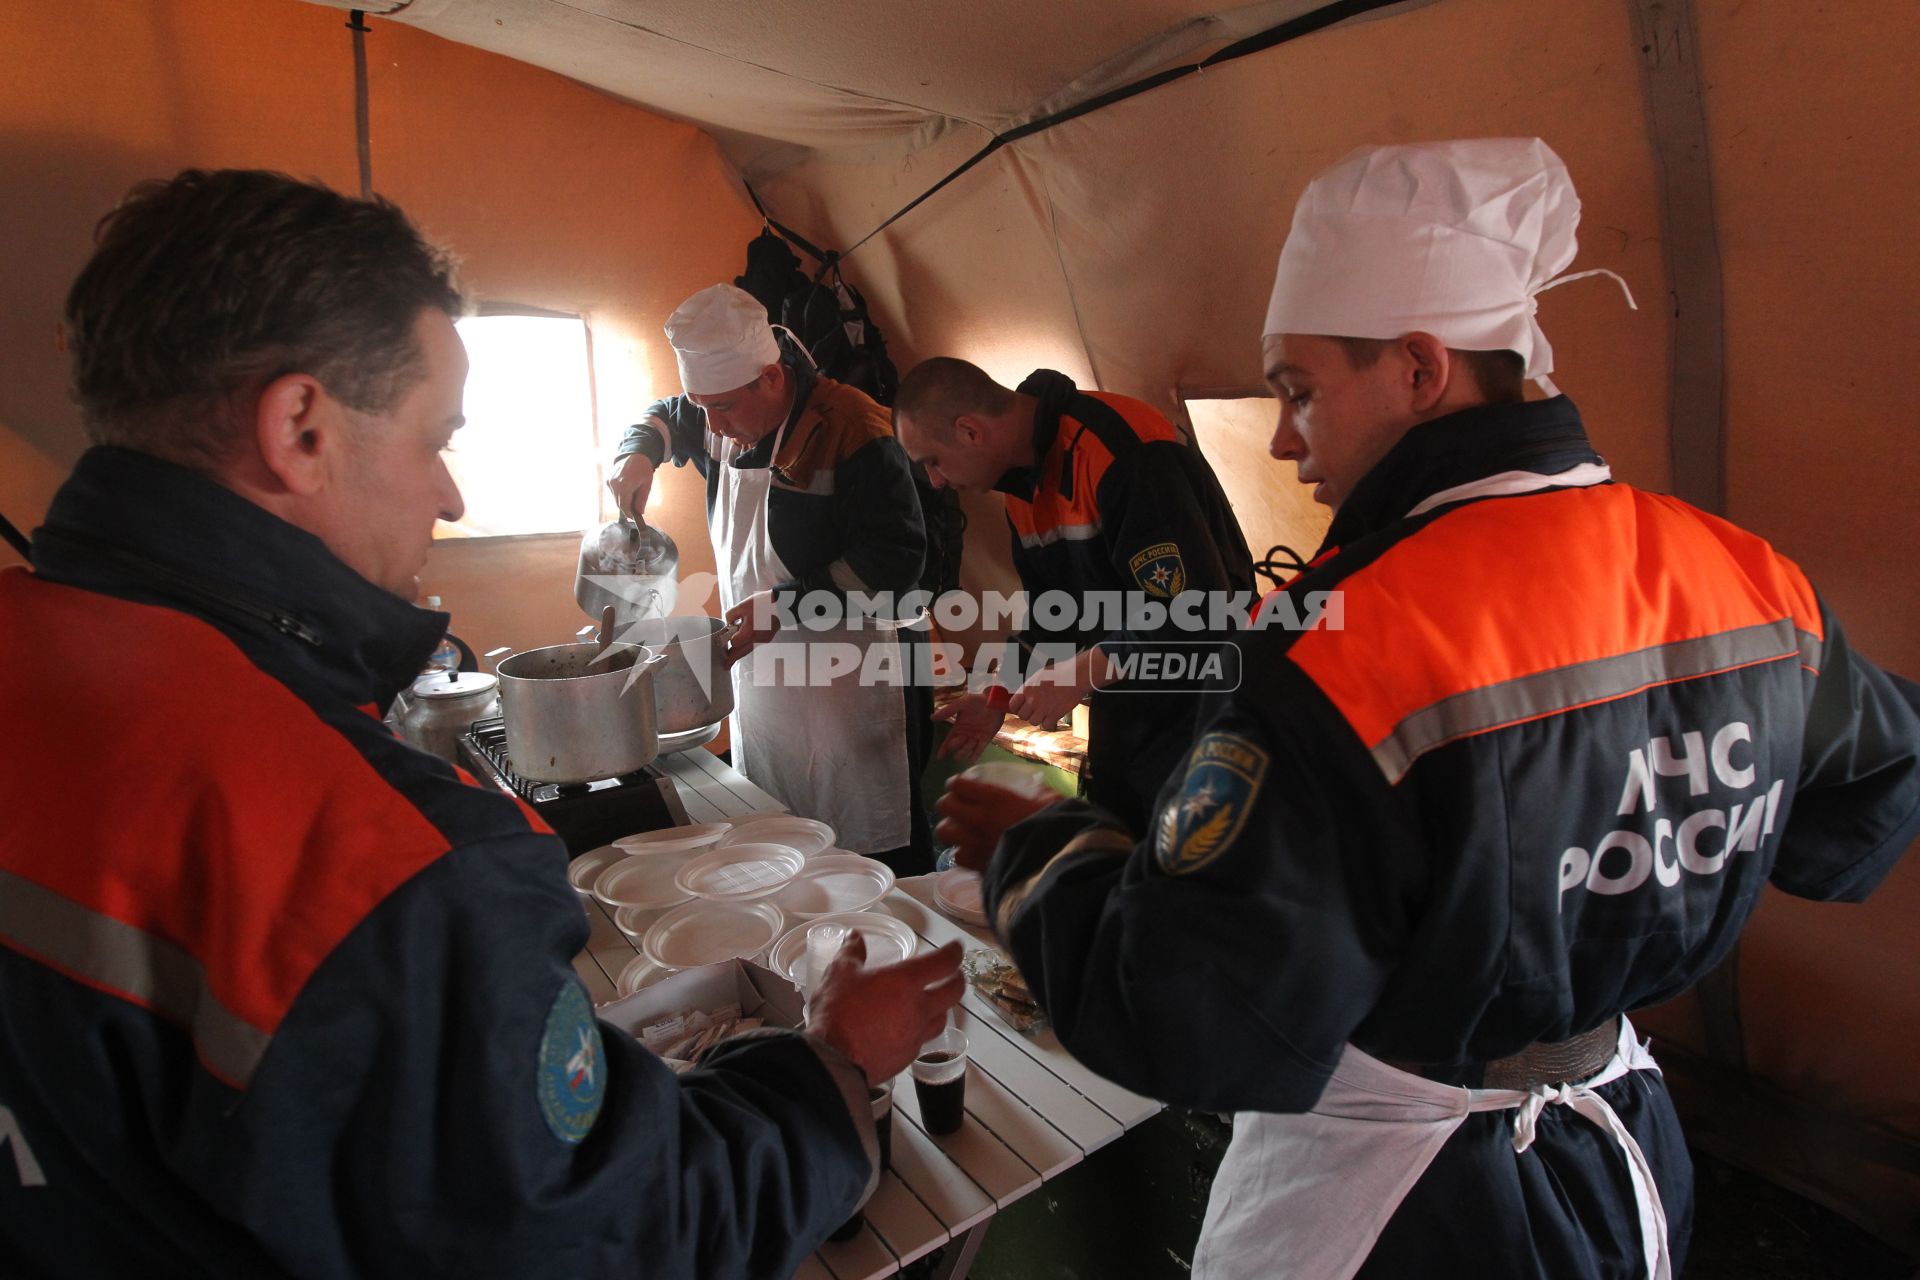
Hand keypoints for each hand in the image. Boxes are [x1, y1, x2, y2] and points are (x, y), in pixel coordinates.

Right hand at [607, 452, 656, 520]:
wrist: (635, 455)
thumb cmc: (643, 469)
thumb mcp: (647, 485)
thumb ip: (642, 500)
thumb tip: (639, 512)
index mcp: (624, 485)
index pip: (624, 506)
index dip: (629, 513)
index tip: (634, 516)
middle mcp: (614, 484)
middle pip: (619, 503)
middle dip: (627, 507)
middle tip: (635, 507)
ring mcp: (610, 482)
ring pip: (616, 498)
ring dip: (623, 500)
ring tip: (633, 493)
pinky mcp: (608, 480)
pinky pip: (614, 492)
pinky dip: (620, 494)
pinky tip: (628, 488)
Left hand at [722, 591, 780, 664]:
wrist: (781, 603)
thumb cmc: (764, 603)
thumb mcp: (742, 606)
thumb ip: (731, 615)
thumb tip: (729, 622)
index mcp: (749, 632)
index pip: (734, 643)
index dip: (728, 640)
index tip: (723, 639)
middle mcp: (757, 639)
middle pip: (742, 652)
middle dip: (733, 658)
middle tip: (727, 664)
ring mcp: (764, 639)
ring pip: (749, 649)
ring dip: (740, 651)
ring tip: (733, 655)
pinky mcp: (768, 637)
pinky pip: (755, 644)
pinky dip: (748, 645)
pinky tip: (744, 642)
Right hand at [808, 936, 964, 1082]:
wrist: (834, 1060)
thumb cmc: (838, 1014)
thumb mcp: (840, 973)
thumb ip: (851, 952)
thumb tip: (854, 938)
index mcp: (906, 981)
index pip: (944, 962)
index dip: (954, 952)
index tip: (956, 948)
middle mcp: (919, 1008)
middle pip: (954, 992)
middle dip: (957, 980)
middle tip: (953, 974)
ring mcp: (916, 1034)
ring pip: (943, 1018)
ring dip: (943, 1007)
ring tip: (935, 1002)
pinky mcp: (908, 1056)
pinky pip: (923, 1039)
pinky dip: (922, 1030)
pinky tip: (911, 1028)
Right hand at [932, 692, 1007, 762]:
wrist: (993, 701)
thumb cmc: (976, 701)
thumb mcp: (960, 704)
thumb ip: (947, 711)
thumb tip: (932, 717)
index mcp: (959, 727)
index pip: (949, 740)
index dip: (944, 749)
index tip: (939, 757)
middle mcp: (966, 734)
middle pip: (958, 745)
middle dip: (955, 747)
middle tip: (953, 745)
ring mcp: (976, 736)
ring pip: (968, 748)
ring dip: (963, 752)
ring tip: (959, 756)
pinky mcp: (986, 738)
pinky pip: (980, 749)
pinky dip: (976, 754)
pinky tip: (971, 759)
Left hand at [934, 774, 1059, 870]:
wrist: (1056, 865)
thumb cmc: (1057, 829)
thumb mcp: (1052, 801)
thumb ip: (1040, 793)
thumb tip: (1040, 789)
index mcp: (996, 799)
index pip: (959, 785)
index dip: (957, 783)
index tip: (962, 785)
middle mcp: (980, 820)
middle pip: (945, 806)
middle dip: (950, 804)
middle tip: (960, 805)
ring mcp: (976, 844)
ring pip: (945, 832)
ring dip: (952, 828)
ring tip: (962, 829)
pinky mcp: (978, 866)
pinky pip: (958, 857)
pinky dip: (962, 853)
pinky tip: (973, 851)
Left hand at [1007, 655, 1089, 729]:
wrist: (1076, 676)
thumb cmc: (1060, 672)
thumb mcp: (1039, 675)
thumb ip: (1030, 687)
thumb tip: (1024, 695)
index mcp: (1027, 688)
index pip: (1013, 705)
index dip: (1016, 708)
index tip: (1021, 708)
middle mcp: (1033, 700)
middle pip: (1022, 716)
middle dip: (1027, 714)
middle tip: (1034, 711)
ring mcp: (1043, 708)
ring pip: (1033, 722)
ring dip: (1037, 719)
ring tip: (1043, 714)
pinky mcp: (1055, 714)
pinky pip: (1046, 726)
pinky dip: (1048, 724)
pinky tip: (1051, 718)